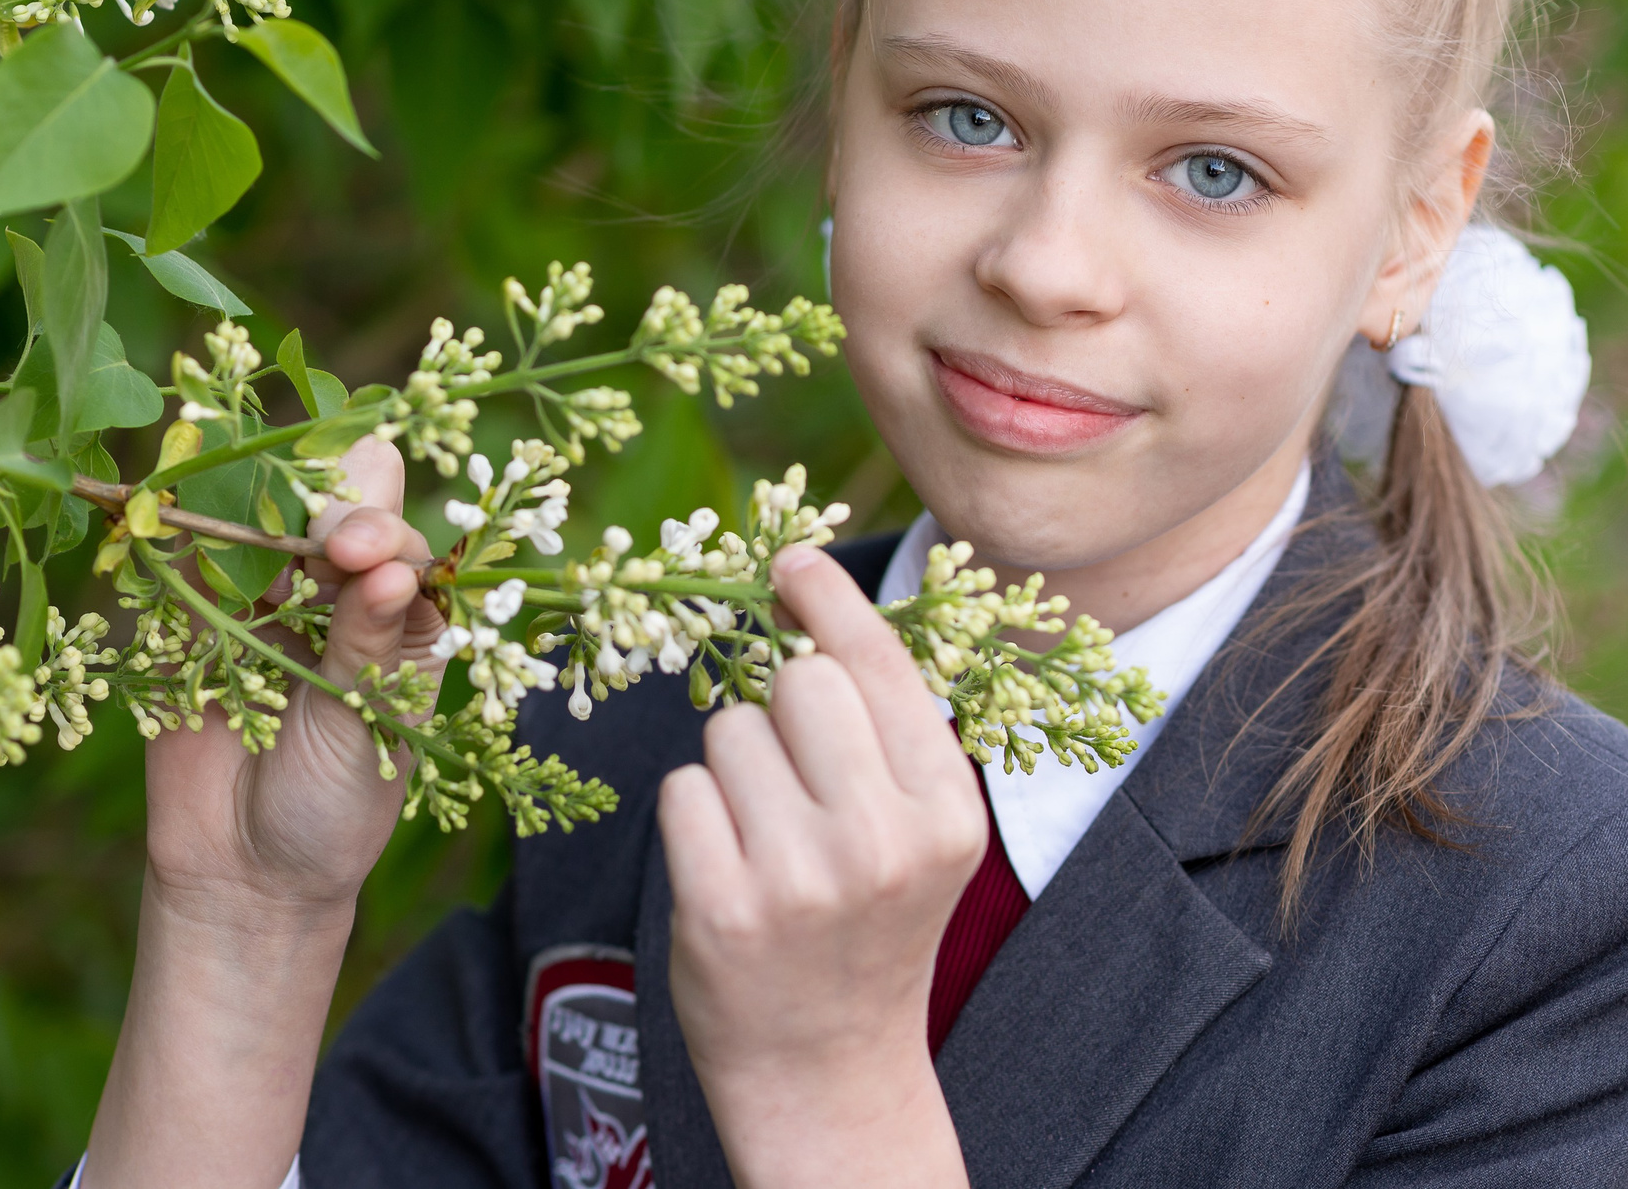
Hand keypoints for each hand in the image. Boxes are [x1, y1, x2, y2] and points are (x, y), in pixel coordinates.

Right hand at [141, 433, 443, 924]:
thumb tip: (393, 566)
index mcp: (399, 613)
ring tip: (229, 518)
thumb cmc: (335, 803)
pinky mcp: (192, 618)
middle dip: (319, 507)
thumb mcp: (365, 728)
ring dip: (244, 506)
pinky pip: (182, 562)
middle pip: (330, 506)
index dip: (378, 529)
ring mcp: (261, 597)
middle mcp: (334, 591)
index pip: (397, 537)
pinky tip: (169, 524)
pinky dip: (175, 536)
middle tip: (308, 545)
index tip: (355, 554)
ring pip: (255, 518)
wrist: (244, 875)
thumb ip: (368, 643)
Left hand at [659, 543, 985, 1188]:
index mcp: (946, 808)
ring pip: (729, 730)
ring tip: (765, 835)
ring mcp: (801, 877)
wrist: (827, 1064)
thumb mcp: (917, 827)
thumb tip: (803, 582)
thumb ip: (884, 722)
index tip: (792, 562)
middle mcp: (883, 839)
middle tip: (789, 769)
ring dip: (732, 765)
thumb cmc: (866, 919)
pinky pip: (682, 789)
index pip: (880, 664)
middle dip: (779, 701)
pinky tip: (728, 867)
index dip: (829, 599)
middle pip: (799, 681)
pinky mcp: (724, 909)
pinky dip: (694, 816)